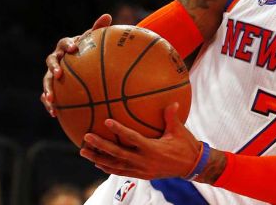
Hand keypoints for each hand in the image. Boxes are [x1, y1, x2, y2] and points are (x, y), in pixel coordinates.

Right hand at [41, 14, 111, 116]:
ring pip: (46, 81)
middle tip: (58, 74)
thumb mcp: (92, 39)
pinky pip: (47, 95)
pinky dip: (49, 103)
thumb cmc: (87, 49)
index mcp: (66, 46)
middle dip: (53, 68)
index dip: (68, 44)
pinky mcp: (52, 86)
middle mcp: (56, 59)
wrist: (78, 61)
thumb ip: (99, 28)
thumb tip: (108, 15)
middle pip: (51, 61)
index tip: (74, 48)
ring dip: (47, 89)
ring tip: (51, 99)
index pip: (64, 42)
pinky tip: (54, 113)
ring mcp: (51, 73)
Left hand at [79, 103, 201, 179]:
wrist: (191, 166)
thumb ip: (172, 116)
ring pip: (115, 165)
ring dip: (98, 158)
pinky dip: (108, 168)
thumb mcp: (179, 130)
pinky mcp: (142, 175)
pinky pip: (121, 172)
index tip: (106, 121)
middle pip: (118, 154)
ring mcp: (142, 170)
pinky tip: (98, 163)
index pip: (132, 138)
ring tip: (84, 152)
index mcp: (153, 148)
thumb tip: (172, 101)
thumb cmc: (186, 146)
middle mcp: (145, 161)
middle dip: (100, 146)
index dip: (119, 130)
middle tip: (86, 138)